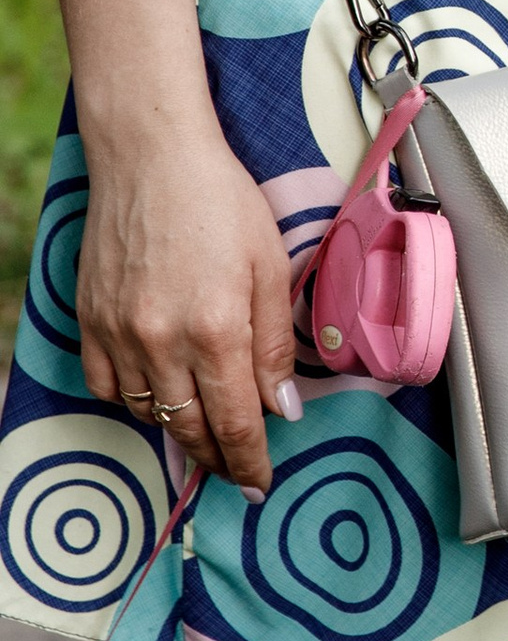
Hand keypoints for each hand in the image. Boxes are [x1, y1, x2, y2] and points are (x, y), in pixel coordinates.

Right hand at [76, 121, 298, 498]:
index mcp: (215, 329)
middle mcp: (160, 340)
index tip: (259, 485)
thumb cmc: (221, 201)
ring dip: (179, 428)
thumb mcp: (270, 267)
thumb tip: (284, 408)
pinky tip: (159, 391)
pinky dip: (135, 399)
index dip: (249, 462)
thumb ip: (274, 345)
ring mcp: (118, 332)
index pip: (236, 423)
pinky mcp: (89, 320)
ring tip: (204, 428)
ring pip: (148, 412)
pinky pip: (106, 386)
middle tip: (237, 469)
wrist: (150, 155)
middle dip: (217, 457)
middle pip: (189, 429)